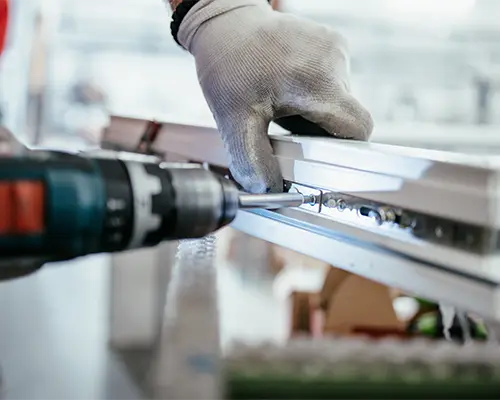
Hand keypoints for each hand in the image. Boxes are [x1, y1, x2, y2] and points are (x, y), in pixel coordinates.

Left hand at [178, 0, 372, 192]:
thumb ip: (252, 158)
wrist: (227, 20)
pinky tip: (289, 90)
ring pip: (341, 103)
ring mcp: (336, 49)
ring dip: (316, 115)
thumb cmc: (229, 63)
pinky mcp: (333, 44)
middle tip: (288, 130)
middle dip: (320, 133)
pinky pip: (335, 84)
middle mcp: (334, 61)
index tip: (320, 159)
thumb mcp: (233, 117)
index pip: (356, 129)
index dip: (344, 152)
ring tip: (283, 105)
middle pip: (347, 119)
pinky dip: (316, 96)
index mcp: (316, 81)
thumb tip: (268, 190)